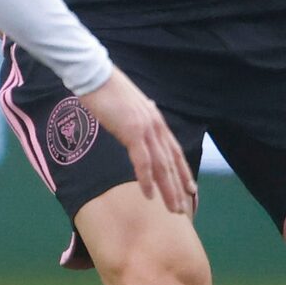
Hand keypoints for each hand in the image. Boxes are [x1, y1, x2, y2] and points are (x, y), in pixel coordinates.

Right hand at [79, 68, 197, 216]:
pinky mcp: (132, 131)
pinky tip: (149, 195)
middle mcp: (156, 125)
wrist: (94, 76)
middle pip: (172, 162)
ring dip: (168, 189)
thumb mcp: (128, 107)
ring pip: (162, 165)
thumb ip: (137, 117)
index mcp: (156, 120)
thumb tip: (139, 122)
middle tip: (183, 208)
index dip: (183, 171)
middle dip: (179, 187)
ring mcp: (146, 128)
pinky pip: (143, 161)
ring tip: (172, 208)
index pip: (174, 151)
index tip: (191, 189)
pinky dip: (147, 179)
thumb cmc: (106, 90)